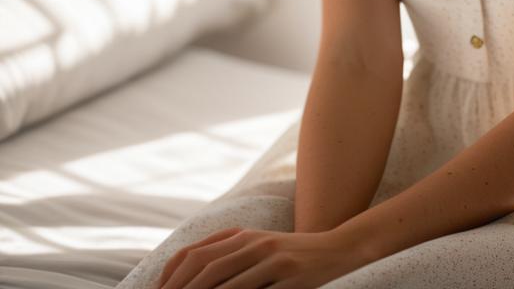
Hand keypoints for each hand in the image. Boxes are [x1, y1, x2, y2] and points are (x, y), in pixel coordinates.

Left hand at [155, 225, 369, 288]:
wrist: (340, 250)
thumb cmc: (294, 255)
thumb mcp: (260, 248)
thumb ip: (229, 256)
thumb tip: (188, 278)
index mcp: (243, 235)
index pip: (193, 254)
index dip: (168, 277)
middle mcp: (255, 243)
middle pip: (204, 268)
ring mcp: (273, 260)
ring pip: (224, 282)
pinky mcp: (290, 277)